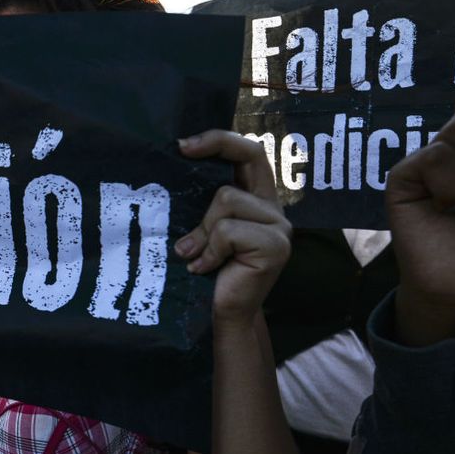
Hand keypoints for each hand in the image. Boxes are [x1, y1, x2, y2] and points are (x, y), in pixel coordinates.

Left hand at [174, 130, 290, 325]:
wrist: (225, 314)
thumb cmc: (209, 271)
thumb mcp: (205, 229)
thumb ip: (204, 202)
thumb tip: (175, 166)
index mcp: (258, 198)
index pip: (250, 152)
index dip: (221, 139)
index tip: (183, 144)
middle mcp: (273, 208)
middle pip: (249, 156)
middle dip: (213, 147)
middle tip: (180, 152)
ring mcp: (279, 226)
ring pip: (227, 199)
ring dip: (202, 229)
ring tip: (196, 255)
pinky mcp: (275, 246)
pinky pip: (228, 231)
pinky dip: (209, 250)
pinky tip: (205, 268)